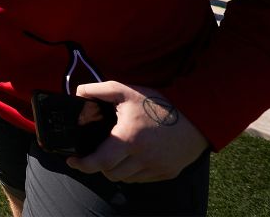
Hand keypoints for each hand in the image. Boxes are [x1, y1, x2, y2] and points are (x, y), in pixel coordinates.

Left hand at [67, 82, 208, 182]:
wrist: (197, 115)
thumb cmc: (159, 103)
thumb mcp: (126, 91)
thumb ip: (98, 91)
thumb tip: (78, 94)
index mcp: (129, 139)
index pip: (100, 162)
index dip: (83, 165)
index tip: (72, 161)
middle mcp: (143, 157)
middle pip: (110, 173)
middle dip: (99, 165)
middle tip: (96, 154)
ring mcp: (156, 167)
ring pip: (126, 178)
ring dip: (116, 170)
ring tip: (115, 154)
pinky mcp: (167, 172)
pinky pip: (142, 179)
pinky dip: (133, 172)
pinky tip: (133, 157)